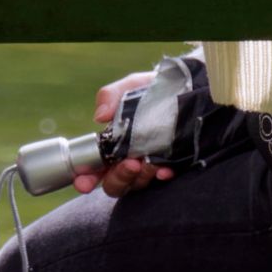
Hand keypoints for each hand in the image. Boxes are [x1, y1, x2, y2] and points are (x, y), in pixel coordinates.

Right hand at [72, 70, 176, 196]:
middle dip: (118, 178)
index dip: (86, 178)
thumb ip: (111, 96)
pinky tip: (165, 169)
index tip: (83, 182)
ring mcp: (149, 166)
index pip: (95, 167)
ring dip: (140, 178)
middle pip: (114, 183)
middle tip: (130, 164)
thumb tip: (100, 116)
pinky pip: (162, 180)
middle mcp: (128, 159)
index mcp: (113, 143)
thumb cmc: (152, 89)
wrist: (188, 88)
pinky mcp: (171, 167)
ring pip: (137, 184)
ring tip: (149, 163)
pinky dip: (161, 176)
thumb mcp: (131, 87)